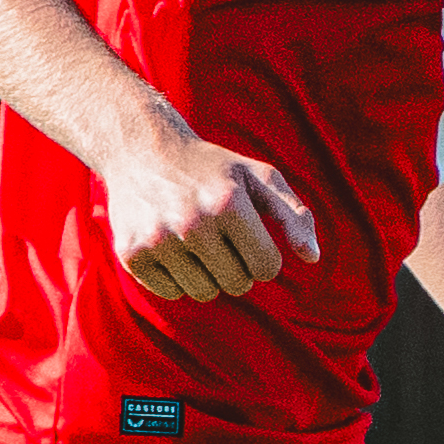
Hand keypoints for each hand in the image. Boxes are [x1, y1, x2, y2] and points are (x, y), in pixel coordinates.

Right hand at [101, 120, 318, 301]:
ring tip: (195, 239)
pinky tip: (171, 246)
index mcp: (230, 204)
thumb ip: (294, 215)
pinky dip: (177, 277)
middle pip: (237, 284)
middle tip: (220, 234)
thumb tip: (312, 258)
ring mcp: (158, 240)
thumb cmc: (212, 168)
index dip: (264, 255)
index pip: (267, 268)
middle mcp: (192, 223)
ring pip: (205, 292)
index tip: (250, 234)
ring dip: (208, 273)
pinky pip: (171, 293)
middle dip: (237, 265)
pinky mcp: (131, 254)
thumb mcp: (259, 177)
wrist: (142, 150)